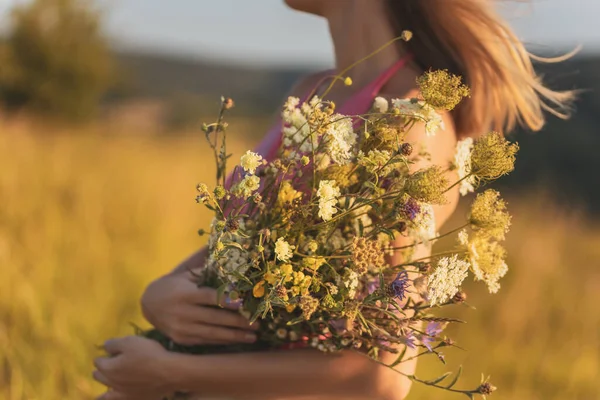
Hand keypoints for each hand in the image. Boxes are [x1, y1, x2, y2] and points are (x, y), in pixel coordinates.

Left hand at [93, 336, 176, 398]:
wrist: (168, 372)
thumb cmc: (148, 354)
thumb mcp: (130, 341)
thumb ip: (113, 344)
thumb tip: (104, 347)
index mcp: (109, 368)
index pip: (98, 361)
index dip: (104, 356)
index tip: (111, 352)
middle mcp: (111, 383)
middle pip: (99, 377)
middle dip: (101, 370)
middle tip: (109, 365)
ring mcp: (122, 394)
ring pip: (105, 395)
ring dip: (102, 391)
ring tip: (102, 391)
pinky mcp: (133, 399)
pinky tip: (114, 398)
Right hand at [141, 271, 257, 344]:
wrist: (148, 304)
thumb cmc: (174, 284)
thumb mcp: (185, 273)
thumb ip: (205, 266)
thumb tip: (225, 249)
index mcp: (184, 294)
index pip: (209, 298)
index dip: (226, 301)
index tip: (243, 303)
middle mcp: (182, 312)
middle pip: (214, 319)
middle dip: (237, 322)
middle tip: (257, 324)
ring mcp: (182, 328)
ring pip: (212, 333)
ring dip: (234, 336)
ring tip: (253, 336)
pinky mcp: (182, 339)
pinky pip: (206, 341)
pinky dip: (222, 341)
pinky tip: (237, 340)